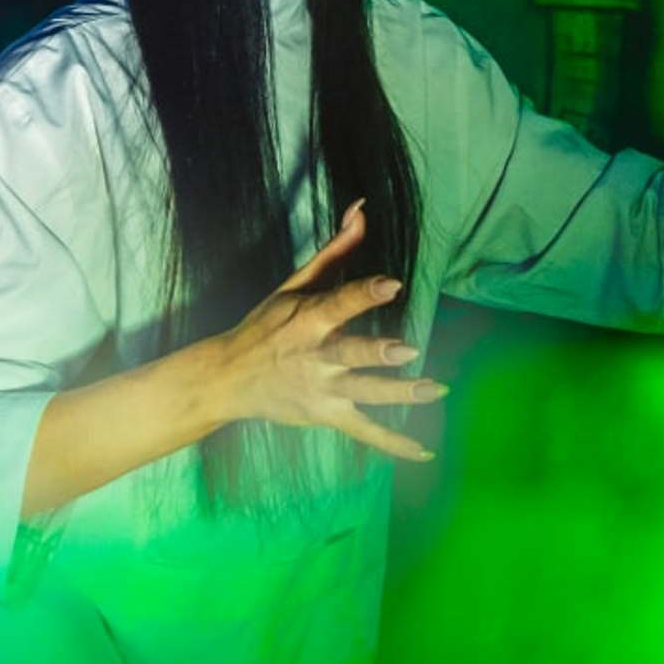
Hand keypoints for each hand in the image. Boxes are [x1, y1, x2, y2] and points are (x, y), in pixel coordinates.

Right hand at [204, 200, 444, 461]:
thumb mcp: (293, 286)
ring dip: (398, 394)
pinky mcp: (327, 416)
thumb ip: (334, 251)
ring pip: (363, 393)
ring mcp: (322, 391)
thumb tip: (361, 209)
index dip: (364, 293)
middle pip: (349, 354)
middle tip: (408, 350)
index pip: (338, 303)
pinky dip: (393, 445)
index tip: (392, 285)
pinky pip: (364, 433)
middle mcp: (315, 357)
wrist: (229, 378)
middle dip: (376, 353)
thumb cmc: (266, 326)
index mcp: (307, 320)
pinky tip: (425, 453)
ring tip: (434, 390)